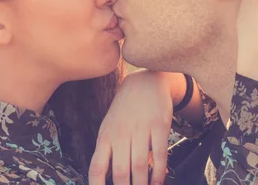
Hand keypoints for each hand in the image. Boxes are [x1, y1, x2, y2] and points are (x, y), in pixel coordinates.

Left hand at [89, 70, 175, 184]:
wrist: (144, 83)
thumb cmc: (124, 111)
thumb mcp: (109, 128)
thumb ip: (107, 152)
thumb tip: (104, 179)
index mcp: (105, 137)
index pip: (97, 168)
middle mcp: (121, 134)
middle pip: (121, 172)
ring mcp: (140, 130)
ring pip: (140, 166)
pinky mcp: (159, 126)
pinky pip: (160, 155)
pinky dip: (159, 173)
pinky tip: (158, 182)